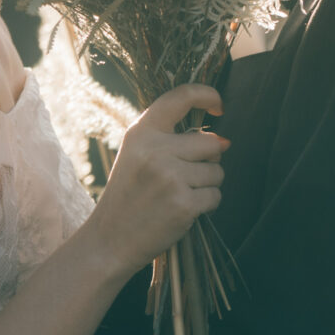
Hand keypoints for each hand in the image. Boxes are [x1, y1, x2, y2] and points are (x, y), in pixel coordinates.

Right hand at [88, 84, 225, 277]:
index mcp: (141, 133)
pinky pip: (215, 196)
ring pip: (217, 172)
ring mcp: (170, 177)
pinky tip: (182, 210)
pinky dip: (206, 205)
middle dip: (209, 160)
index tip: (218, 105)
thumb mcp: (137, 155)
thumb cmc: (129, 195)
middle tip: (187, 176)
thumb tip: (224, 140)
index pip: (181, 96)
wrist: (110, 240)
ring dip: (207, 185)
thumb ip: (172, 140)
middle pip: (211, 142)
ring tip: (178, 195)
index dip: (206, 95)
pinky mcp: (183, 204)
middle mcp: (155, 150)